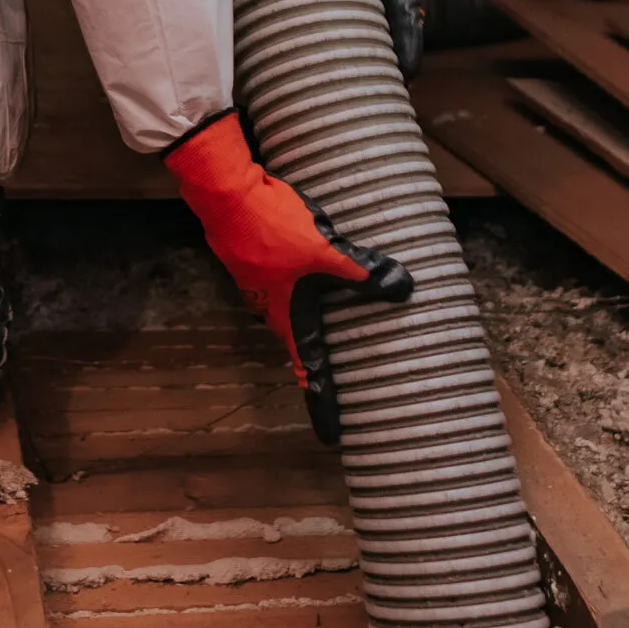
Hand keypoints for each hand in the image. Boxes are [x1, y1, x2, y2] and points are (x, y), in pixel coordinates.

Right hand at [165, 110, 411, 443]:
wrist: (225, 192)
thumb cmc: (272, 227)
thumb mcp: (325, 250)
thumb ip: (361, 270)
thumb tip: (403, 288)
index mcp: (287, 314)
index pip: (308, 367)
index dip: (322, 400)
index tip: (331, 435)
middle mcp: (268, 306)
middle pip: (298, 335)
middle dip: (318, 349)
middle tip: (342, 366)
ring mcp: (257, 281)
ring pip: (289, 303)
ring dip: (307, 305)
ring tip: (332, 305)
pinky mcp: (252, 257)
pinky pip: (282, 277)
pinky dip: (299, 277)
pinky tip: (309, 259)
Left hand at [317, 0, 445, 79]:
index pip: (408, 19)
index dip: (405, 51)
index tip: (402, 78)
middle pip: (391, 29)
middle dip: (379, 61)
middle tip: (359, 95)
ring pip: (372, 18)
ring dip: (359, 43)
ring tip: (334, 80)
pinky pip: (354, 0)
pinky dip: (340, 20)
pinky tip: (315, 36)